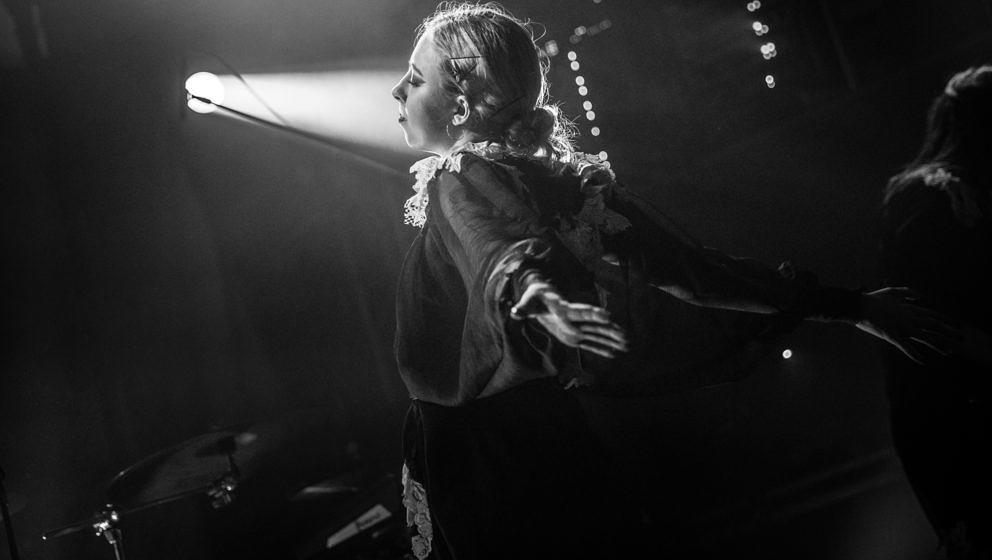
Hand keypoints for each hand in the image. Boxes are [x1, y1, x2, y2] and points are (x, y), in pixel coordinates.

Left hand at [510, 282, 628, 358]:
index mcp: (564, 310)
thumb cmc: (533, 299)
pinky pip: (590, 344)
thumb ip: (522, 308)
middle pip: (595, 325)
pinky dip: (601, 349)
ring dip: (611, 341)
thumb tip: (514, 312)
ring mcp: (576, 328)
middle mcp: (574, 319)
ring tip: (628, 345)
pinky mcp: (574, 336)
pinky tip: (613, 354)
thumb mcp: (527, 302)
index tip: (608, 316)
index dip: (594, 314)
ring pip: (597, 335)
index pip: (581, 312)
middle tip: (627, 336)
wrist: (540, 296)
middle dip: (610, 331)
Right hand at [855, 287, 960, 363]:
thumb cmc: (872, 298)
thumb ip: (907, 292)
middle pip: (933, 325)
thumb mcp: (891, 291)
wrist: (857, 306)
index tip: (954, 324)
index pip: (931, 314)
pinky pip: (905, 346)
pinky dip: (914, 354)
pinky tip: (922, 360)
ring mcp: (901, 327)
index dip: (944, 319)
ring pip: (924, 337)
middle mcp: (908, 318)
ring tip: (948, 352)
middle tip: (960, 338)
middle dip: (947, 332)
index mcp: (908, 308)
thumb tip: (921, 296)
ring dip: (937, 344)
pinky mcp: (892, 336)